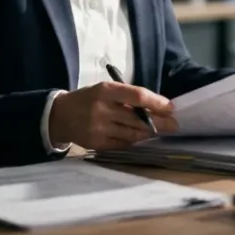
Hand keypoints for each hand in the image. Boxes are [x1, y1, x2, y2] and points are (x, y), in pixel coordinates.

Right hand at [47, 82, 176, 149]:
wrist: (59, 116)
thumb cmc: (88, 99)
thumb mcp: (105, 90)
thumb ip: (127, 97)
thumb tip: (157, 107)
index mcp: (105, 91)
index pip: (137, 96)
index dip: (156, 102)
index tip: (171, 107)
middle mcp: (102, 109)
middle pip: (138, 118)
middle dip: (160, 122)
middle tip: (174, 124)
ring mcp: (99, 129)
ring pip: (133, 133)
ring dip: (149, 132)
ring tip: (160, 130)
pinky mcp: (97, 144)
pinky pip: (123, 144)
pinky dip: (134, 140)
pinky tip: (141, 136)